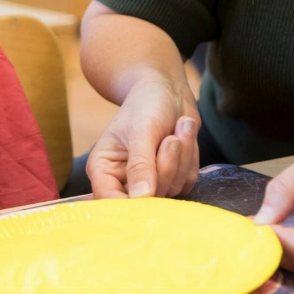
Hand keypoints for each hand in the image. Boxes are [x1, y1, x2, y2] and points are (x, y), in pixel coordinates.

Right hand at [86, 76, 198, 198]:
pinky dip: (190, 158)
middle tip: (170, 138)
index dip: (131, 204)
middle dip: (166, 167)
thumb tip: (141, 198)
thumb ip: (140, 165)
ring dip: (182, 157)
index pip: (109, 201)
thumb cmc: (147, 104)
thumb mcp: (142, 131)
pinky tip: (183, 135)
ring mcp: (150, 181)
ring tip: (178, 128)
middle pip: (148, 198)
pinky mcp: (171, 178)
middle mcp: (123, 180)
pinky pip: (187, 182)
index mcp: (103, 168)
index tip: (151, 194)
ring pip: (172, 189)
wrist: (169, 89)